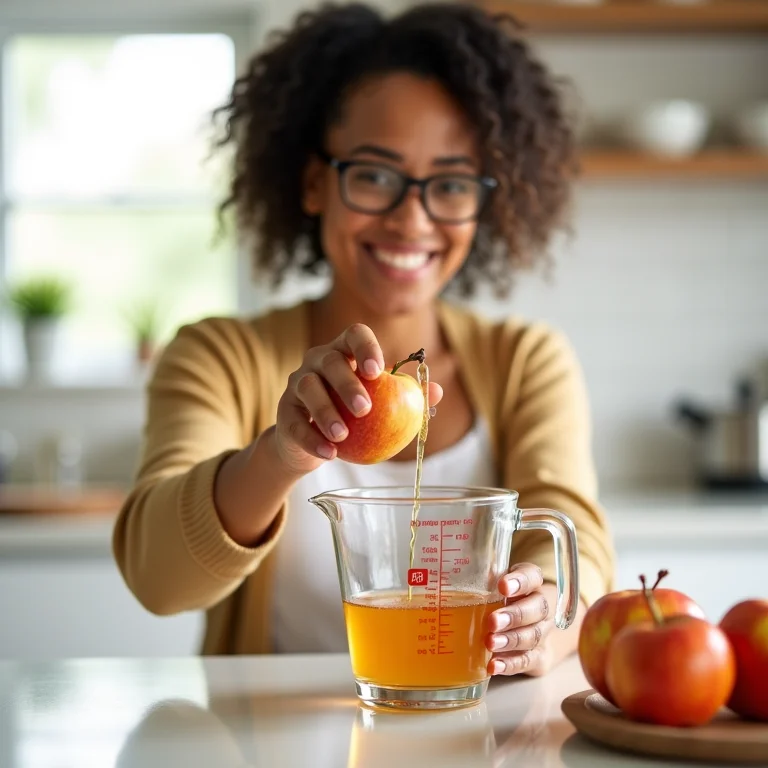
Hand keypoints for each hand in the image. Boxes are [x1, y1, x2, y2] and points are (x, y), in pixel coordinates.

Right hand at [275, 323, 442, 474]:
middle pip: (330, 361)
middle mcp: (317, 361)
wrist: (313, 444)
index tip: (377, 371)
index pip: (354, 334)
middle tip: (365, 409)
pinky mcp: (284, 412)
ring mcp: (296, 384)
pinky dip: (311, 439)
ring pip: (308, 388)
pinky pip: (294, 422)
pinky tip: (329, 453)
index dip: (366, 347)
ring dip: (326, 412)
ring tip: (343, 435)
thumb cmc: (353, 418)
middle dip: (347, 383)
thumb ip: (407, 398)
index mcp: (345, 352)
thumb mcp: (380, 406)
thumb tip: (437, 392)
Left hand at [486, 563, 556, 677]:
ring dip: (511, 640)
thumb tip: (439, 575)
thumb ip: (477, 582)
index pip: (532, 576)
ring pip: (534, 635)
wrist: (528, 632)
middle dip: (515, 615)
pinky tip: (494, 665)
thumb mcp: (490, 588)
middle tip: (492, 621)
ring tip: (490, 643)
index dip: (520, 580)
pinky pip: (527, 661)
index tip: (502, 586)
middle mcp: (539, 607)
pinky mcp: (537, 657)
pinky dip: (510, 664)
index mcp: (529, 584)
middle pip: (538, 608)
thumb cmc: (501, 602)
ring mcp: (541, 633)